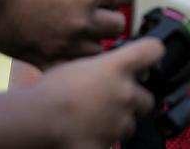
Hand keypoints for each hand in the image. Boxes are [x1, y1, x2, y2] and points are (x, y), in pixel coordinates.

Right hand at [0, 0, 131, 67]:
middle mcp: (84, 18)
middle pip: (118, 26)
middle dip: (112, 21)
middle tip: (102, 19)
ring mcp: (65, 42)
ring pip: (98, 51)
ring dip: (94, 44)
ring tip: (84, 40)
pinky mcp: (44, 58)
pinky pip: (69, 68)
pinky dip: (69, 64)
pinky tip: (65, 58)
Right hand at [24, 38, 161, 148]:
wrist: (36, 120)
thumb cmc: (50, 90)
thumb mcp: (78, 65)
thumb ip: (104, 65)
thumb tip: (112, 67)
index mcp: (118, 68)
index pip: (154, 50)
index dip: (152, 53)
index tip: (148, 58)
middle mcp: (126, 93)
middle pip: (148, 97)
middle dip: (133, 100)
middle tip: (111, 101)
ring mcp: (120, 121)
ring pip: (131, 123)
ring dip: (119, 122)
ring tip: (94, 119)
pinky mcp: (110, 144)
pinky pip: (114, 143)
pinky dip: (103, 140)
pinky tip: (87, 134)